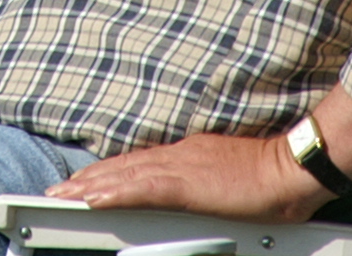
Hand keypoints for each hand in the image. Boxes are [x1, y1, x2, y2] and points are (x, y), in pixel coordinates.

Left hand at [45, 134, 323, 224]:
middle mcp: (178, 155)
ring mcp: (181, 166)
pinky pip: (142, 189)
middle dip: (91, 178)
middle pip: (124, 166)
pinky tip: (94, 197)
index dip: (109, 171)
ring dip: (93, 185)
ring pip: (125, 175)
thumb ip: (207, 182)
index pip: (138, 163)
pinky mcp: (187, 183)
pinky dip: (115, 192)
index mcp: (188, 154)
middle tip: (61, 188)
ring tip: (66, 193)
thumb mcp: (228, 174)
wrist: (291, 168)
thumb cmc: (270, 176)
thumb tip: (197, 194)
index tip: (86, 179)